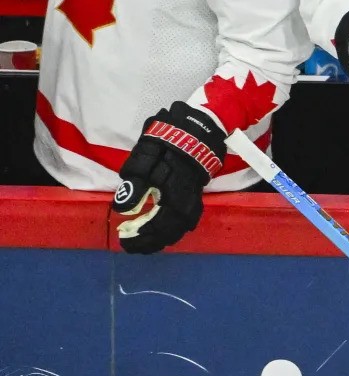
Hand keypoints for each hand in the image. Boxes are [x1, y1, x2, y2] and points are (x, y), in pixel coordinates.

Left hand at [113, 101, 224, 253]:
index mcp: (175, 196)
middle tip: (132, 246)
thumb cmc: (169, 143)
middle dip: (151, 242)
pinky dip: (171, 228)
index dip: (141, 237)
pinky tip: (162, 228)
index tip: (124, 241)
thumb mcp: (146, 158)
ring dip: (162, 237)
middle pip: (171, 232)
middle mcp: (187, 203)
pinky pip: (184, 220)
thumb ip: (135, 183)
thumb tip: (122, 208)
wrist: (199, 129)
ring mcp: (194, 199)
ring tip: (146, 241)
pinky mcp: (196, 194)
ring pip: (180, 228)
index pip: (159, 226)